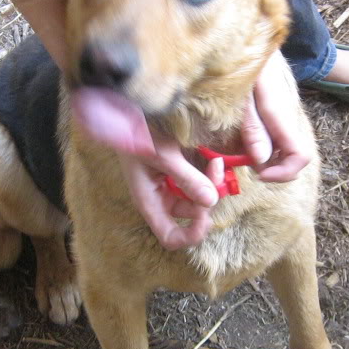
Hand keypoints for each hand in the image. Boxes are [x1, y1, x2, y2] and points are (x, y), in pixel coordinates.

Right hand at [119, 132, 223, 249]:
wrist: (131, 110)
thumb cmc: (138, 132)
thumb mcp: (163, 154)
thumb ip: (187, 178)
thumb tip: (212, 202)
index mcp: (151, 202)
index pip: (171, 237)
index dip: (191, 234)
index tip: (205, 214)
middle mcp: (161, 199)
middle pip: (191, 215)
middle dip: (208, 199)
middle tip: (216, 171)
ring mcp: (170, 186)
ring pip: (199, 198)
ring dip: (212, 184)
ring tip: (216, 162)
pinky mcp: (179, 173)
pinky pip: (200, 182)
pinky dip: (210, 175)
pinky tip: (214, 158)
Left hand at [241, 53, 311, 181]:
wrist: (253, 25)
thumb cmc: (240, 56)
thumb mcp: (239, 93)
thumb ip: (251, 126)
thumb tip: (262, 160)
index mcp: (281, 110)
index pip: (300, 155)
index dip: (282, 173)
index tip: (258, 173)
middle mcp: (290, 110)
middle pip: (297, 153)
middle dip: (273, 166)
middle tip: (245, 160)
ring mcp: (289, 105)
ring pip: (289, 143)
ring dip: (269, 153)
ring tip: (243, 145)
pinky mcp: (282, 101)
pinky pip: (281, 130)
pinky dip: (268, 139)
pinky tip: (248, 131)